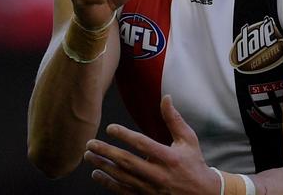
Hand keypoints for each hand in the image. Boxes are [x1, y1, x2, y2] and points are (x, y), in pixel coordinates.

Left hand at [84, 95, 220, 193]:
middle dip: (106, 152)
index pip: (143, 144)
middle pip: (127, 162)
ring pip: (122, 177)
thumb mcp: (188, 139)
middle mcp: (159, 174)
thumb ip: (174, 119)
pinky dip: (108, 183)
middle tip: (90, 143)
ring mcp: (151, 189)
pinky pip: (123, 191)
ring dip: (103, 166)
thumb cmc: (193, 163)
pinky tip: (97, 174)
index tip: (110, 128)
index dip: (125, 135)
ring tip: (89, 156)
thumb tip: (166, 97)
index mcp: (169, 157)